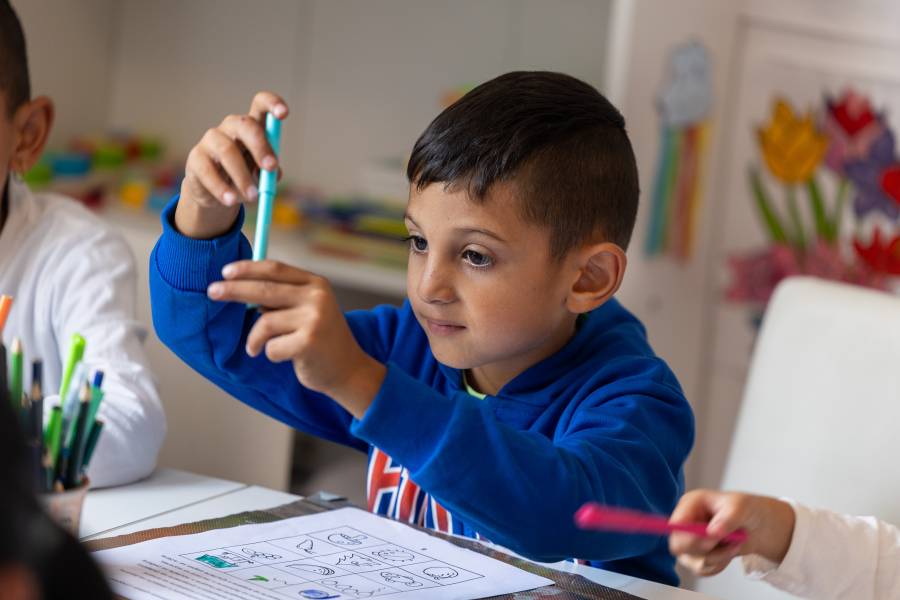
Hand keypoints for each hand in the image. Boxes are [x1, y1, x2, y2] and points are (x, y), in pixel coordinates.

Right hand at [175, 91, 288, 239]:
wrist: (217, 194)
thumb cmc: (246, 176)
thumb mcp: (262, 174)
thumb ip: (270, 172)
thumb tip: (273, 172)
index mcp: (252, 126)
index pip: (260, 104)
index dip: (272, 104)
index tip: (284, 114)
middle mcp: (231, 127)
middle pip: (246, 125)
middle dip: (260, 146)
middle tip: (270, 168)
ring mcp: (211, 140)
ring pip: (227, 151)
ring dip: (243, 176)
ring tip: (253, 197)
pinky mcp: (196, 158)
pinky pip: (208, 172)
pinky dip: (222, 188)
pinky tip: (231, 200)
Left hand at [207, 260, 385, 417]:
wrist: (347, 369)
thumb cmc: (320, 339)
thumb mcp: (308, 309)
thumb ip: (283, 296)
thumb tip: (240, 285)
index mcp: (316, 284)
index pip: (275, 269)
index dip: (248, 268)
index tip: (225, 271)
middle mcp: (317, 297)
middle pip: (264, 289)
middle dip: (234, 290)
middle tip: (212, 292)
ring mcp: (314, 319)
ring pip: (264, 322)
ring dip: (254, 338)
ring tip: (254, 347)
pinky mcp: (308, 343)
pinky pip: (271, 346)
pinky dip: (270, 354)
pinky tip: (282, 357)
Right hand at [668, 490, 794, 576]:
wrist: (757, 525)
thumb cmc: (746, 509)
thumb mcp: (740, 507)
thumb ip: (726, 519)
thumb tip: (712, 532)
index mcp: (689, 505)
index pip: (676, 525)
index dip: (690, 537)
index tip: (713, 540)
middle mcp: (685, 523)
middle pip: (679, 547)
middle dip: (705, 549)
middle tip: (725, 542)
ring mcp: (689, 541)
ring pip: (693, 561)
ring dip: (718, 557)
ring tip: (734, 544)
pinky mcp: (696, 556)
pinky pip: (702, 570)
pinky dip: (719, 565)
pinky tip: (729, 552)